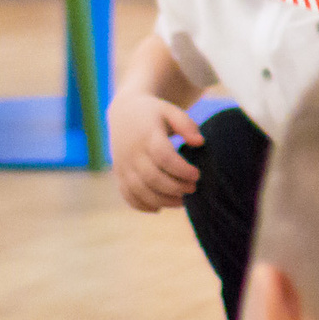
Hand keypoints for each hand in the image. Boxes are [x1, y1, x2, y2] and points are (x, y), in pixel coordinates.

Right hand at [108, 90, 204, 211]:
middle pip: (152, 178)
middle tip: (193, 188)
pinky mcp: (119, 175)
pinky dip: (142, 205)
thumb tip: (200, 142)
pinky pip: (127, 195)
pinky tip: (159, 208)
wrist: (124, 112)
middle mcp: (132, 153)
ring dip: (162, 200)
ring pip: (139, 191)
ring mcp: (123, 165)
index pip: (163, 157)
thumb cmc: (154, 113)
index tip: (197, 175)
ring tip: (182, 201)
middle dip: (175, 188)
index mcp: (147, 135)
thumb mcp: (171, 111)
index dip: (181, 169)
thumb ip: (186, 125)